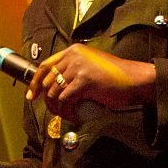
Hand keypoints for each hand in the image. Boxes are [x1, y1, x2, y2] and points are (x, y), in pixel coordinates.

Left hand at [25, 44, 155, 121]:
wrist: (135, 80)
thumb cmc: (116, 77)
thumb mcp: (91, 65)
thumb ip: (76, 69)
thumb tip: (57, 85)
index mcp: (74, 50)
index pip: (46, 65)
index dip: (35, 82)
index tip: (32, 95)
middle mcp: (74, 56)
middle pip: (48, 81)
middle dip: (46, 100)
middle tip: (54, 111)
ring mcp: (79, 67)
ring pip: (55, 92)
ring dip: (57, 109)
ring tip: (67, 115)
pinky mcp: (84, 81)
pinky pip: (65, 100)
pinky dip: (67, 112)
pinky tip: (74, 116)